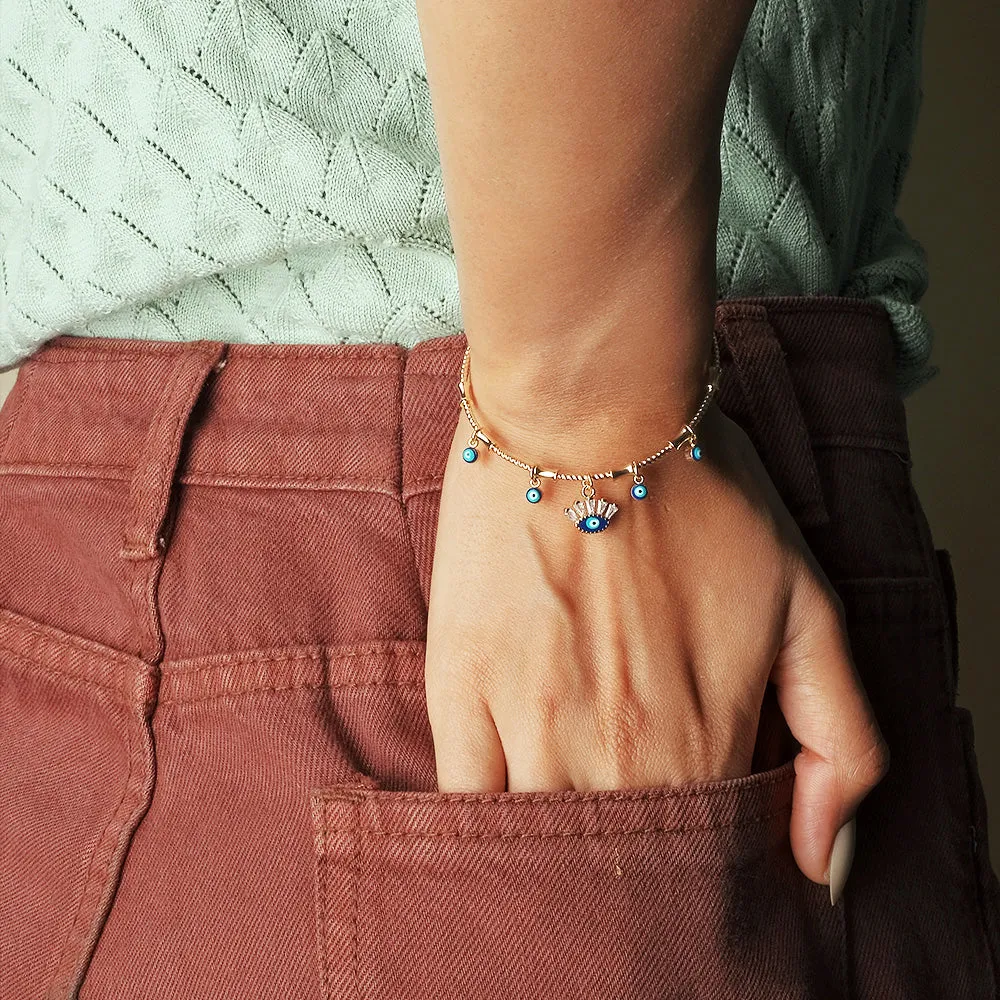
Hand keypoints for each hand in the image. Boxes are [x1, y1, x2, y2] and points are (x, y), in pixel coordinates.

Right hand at [424, 401, 888, 888]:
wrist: (591, 412)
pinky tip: (499, 803)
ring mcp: (531, 726)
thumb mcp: (810, 605)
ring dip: (549, 854)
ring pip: (536, 851)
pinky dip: (482, 825)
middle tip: (613, 826)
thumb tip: (821, 864)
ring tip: (558, 808)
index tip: (674, 834)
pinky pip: (464, 805)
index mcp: (708, 742)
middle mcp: (620, 755)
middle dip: (618, 871)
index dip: (686, 861)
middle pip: (612, 872)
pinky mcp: (460, 690)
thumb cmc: (703, 495)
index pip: (695, 862)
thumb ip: (841, 742)